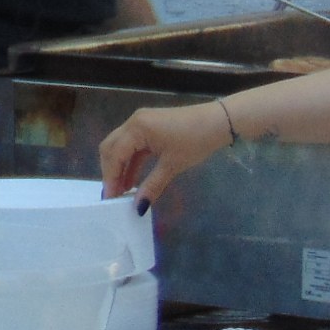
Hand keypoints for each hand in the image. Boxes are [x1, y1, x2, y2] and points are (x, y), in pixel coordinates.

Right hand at [99, 102, 233, 206]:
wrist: (219, 122)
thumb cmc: (196, 141)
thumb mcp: (173, 165)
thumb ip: (152, 185)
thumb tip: (138, 207)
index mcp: (137, 128)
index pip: (114, 155)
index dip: (110, 177)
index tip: (110, 198)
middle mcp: (133, 122)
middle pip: (110, 147)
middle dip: (110, 171)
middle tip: (114, 194)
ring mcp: (140, 122)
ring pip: (120, 146)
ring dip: (119, 166)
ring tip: (122, 190)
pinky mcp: (149, 126)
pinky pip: (132, 145)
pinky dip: (130, 160)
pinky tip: (132, 178)